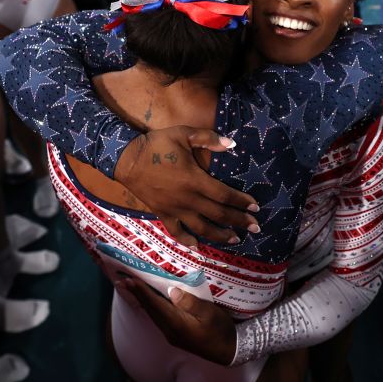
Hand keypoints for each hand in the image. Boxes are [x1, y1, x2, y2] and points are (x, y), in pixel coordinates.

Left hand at [114, 276, 236, 364]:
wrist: (229, 352)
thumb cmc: (222, 331)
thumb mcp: (211, 314)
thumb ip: (192, 303)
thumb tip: (173, 292)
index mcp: (177, 325)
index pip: (155, 305)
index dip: (141, 291)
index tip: (128, 279)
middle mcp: (170, 331)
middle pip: (150, 309)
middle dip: (136, 294)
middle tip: (122, 279)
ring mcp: (172, 334)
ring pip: (153, 313)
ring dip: (142, 299)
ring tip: (132, 286)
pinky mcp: (176, 333)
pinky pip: (159, 316)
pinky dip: (152, 305)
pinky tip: (150, 298)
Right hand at [115, 126, 258, 247]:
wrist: (127, 158)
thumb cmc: (157, 145)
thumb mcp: (183, 134)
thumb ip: (208, 139)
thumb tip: (232, 144)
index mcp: (195, 180)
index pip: (224, 195)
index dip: (241, 202)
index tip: (255, 207)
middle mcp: (188, 199)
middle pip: (218, 214)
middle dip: (238, 221)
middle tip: (255, 228)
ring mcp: (175, 209)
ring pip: (201, 227)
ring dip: (220, 235)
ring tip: (234, 239)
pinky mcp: (163, 214)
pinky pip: (177, 232)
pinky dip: (188, 241)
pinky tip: (198, 247)